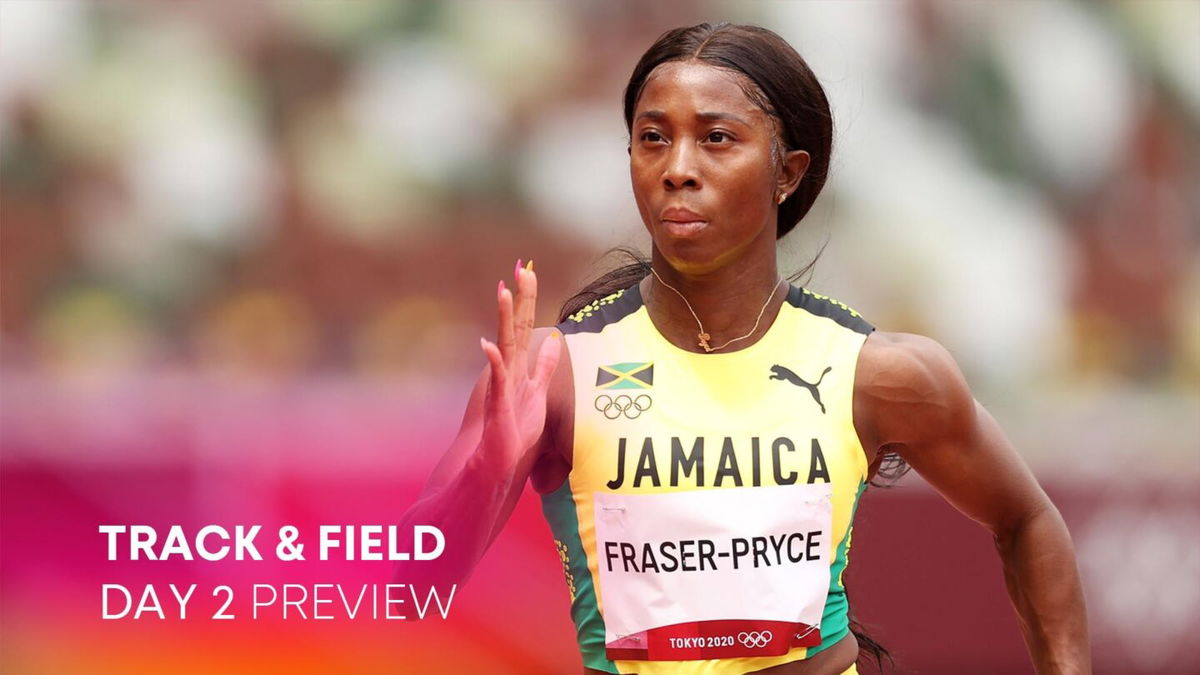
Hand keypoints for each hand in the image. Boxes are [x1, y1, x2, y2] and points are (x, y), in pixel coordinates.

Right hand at [478, 260, 561, 465]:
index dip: (529, 299)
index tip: (529, 270)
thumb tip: (555, 339)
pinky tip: (489, 345)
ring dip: (505, 319)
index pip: (527, 326)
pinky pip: (497, 381)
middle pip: (518, 328)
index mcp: (520, 366)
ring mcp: (501, 386)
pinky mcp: (498, 406)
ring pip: (505, 346)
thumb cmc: (515, 432)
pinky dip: (493, 362)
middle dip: (521, 298)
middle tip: (522, 268)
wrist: (494, 464)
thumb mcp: (539, 392)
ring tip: (503, 292)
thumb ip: (544, 366)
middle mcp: (509, 371)